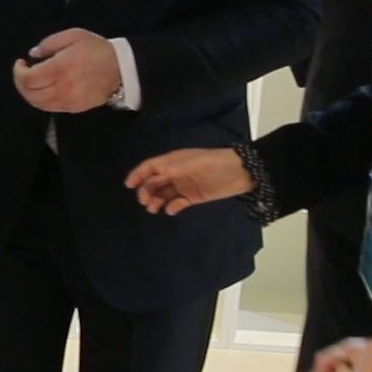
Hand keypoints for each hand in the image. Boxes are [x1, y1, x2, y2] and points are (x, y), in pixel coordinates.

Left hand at [11, 28, 120, 113]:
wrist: (121, 69)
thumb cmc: (96, 49)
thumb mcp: (74, 35)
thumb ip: (49, 43)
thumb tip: (33, 54)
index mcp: (60, 68)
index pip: (29, 79)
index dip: (18, 72)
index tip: (21, 62)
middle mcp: (62, 88)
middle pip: (30, 94)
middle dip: (20, 83)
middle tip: (23, 72)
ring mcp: (69, 101)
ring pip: (38, 104)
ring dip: (29, 93)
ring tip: (31, 81)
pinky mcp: (75, 108)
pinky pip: (50, 108)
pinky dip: (41, 100)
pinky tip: (44, 88)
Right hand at [124, 148, 254, 215]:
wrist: (242, 172)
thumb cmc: (217, 163)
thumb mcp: (196, 162)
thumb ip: (176, 168)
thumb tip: (157, 173)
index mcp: (174, 161)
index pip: (151, 167)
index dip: (138, 174)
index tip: (128, 185)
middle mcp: (176, 173)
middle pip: (154, 181)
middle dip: (146, 190)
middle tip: (144, 202)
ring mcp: (185, 185)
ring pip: (164, 193)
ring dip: (156, 200)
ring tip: (153, 209)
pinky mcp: (194, 196)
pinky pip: (178, 202)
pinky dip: (172, 206)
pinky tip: (170, 210)